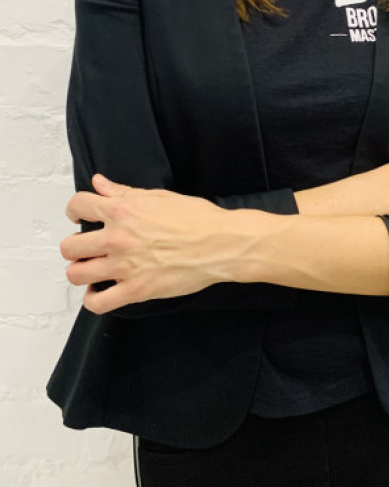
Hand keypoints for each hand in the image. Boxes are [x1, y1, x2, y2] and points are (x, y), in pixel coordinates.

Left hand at [61, 174, 240, 313]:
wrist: (221, 244)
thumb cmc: (198, 219)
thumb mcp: (160, 197)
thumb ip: (125, 191)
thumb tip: (101, 183)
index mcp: (124, 210)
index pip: (79, 205)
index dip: (75, 210)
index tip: (80, 215)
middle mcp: (119, 238)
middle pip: (70, 246)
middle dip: (74, 246)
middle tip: (86, 247)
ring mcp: (125, 266)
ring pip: (76, 274)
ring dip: (80, 271)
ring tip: (91, 269)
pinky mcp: (136, 290)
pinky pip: (98, 303)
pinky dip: (93, 299)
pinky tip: (99, 291)